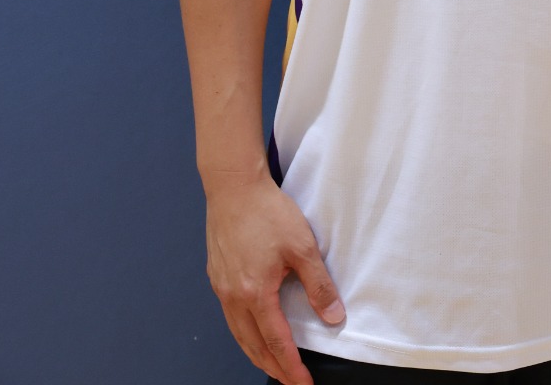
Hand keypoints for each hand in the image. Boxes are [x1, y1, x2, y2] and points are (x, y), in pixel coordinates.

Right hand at [203, 171, 345, 384]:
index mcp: (256, 293)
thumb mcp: (302, 246)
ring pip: (239, 335)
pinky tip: (252, 331)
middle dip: (273, 368)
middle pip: (253, 346)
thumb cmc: (267, 211)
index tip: (303, 383)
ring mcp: (222, 288)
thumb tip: (334, 317)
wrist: (233, 186)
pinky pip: (230, 317)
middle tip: (290, 382)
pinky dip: (243, 334)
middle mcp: (234, 297)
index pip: (277, 342)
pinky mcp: (217, 276)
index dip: (292, 366)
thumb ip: (319, 285)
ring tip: (273, 365)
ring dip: (256, 354)